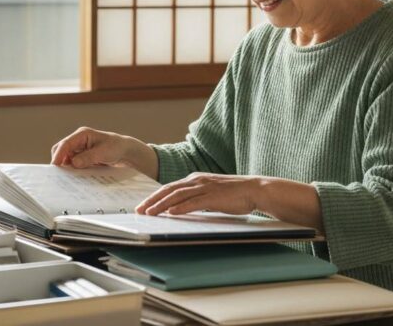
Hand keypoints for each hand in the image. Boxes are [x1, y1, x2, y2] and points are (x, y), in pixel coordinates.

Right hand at [50, 127, 157, 177]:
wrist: (125, 151)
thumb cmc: (116, 148)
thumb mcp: (102, 153)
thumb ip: (87, 157)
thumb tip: (73, 163)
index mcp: (82, 134)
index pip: (66, 144)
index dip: (58, 155)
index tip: (55, 166)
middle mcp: (79, 140)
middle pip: (62, 149)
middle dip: (59, 161)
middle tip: (59, 174)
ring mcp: (80, 147)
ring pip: (66, 156)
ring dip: (66, 165)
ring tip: (67, 176)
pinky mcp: (82, 155)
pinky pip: (72, 161)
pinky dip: (72, 168)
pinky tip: (74, 175)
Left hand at [136, 172, 263, 215]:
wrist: (254, 189)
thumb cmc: (233, 194)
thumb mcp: (209, 194)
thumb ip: (195, 198)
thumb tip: (179, 209)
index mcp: (195, 179)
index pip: (169, 187)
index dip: (154, 197)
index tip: (143, 206)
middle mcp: (197, 180)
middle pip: (169, 190)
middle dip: (152, 200)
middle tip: (138, 210)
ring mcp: (205, 187)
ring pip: (177, 195)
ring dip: (161, 205)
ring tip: (149, 213)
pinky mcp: (213, 196)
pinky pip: (194, 202)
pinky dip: (181, 208)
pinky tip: (171, 213)